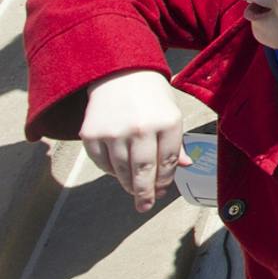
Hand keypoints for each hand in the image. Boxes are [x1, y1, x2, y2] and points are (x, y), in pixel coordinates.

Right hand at [79, 69, 188, 213]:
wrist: (119, 72)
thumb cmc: (151, 94)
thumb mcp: (171, 112)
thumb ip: (176, 141)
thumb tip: (185, 165)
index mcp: (167, 122)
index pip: (169, 161)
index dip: (166, 179)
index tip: (163, 190)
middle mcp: (141, 129)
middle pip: (144, 172)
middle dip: (146, 193)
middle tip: (146, 206)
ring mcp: (114, 133)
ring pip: (122, 171)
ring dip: (128, 185)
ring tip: (134, 191)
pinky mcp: (92, 135)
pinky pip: (102, 163)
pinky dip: (110, 171)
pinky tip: (118, 172)